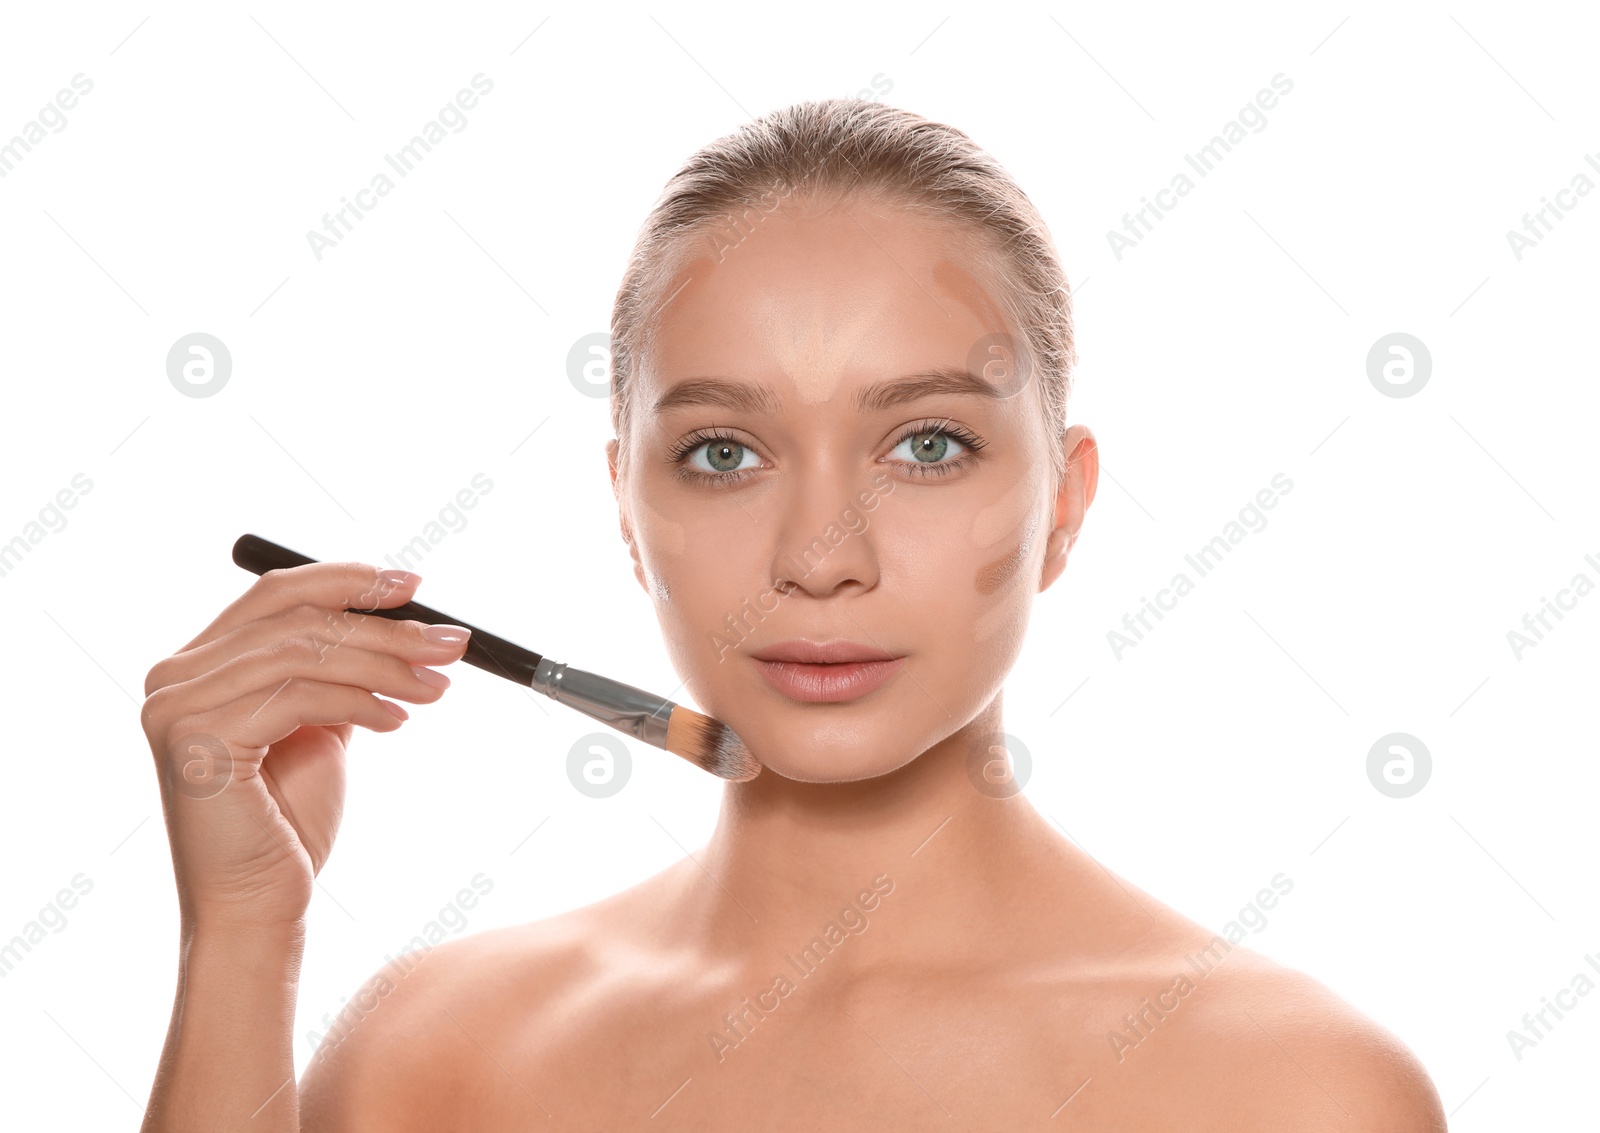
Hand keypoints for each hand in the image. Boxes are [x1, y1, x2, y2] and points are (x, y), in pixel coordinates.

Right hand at [141, 562, 470, 932]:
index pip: (277, 593)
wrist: (258, 906)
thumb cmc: (288, 823)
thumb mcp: (320, 728)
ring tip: (436, 687)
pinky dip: (359, 702)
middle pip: (297, 617)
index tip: (417, 587)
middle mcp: (174, 677)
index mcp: (198, 665)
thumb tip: (400, 622)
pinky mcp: (197, 740)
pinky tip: (397, 721)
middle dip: (386, 626)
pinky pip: (298, 696)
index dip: (349, 581)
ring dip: (385, 665)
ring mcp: (177, 707)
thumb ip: (335, 673)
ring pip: (304, 653)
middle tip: (452, 643)